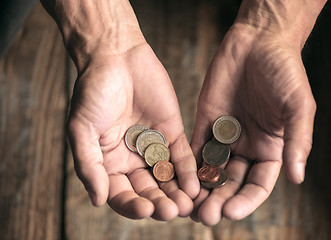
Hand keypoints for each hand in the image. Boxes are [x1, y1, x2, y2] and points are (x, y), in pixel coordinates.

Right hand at [68, 43, 199, 219]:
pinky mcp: (173, 132)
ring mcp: (155, 147)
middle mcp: (133, 159)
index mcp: (110, 163)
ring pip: (168, 177)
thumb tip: (96, 200)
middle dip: (160, 202)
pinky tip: (195, 184)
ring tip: (186, 204)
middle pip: (148, 190)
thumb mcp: (82, 130)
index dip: (132, 205)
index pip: (122, 194)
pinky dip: (188, 170)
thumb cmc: (92, 92)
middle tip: (172, 211)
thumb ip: (89, 165)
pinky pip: (182, 155)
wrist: (116, 57)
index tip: (144, 209)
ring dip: (177, 192)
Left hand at [190, 25, 315, 224]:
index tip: (231, 212)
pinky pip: (195, 148)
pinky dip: (187, 165)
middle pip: (231, 182)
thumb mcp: (297, 106)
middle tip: (205, 216)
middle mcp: (247, 147)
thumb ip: (297, 141)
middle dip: (219, 200)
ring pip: (211, 170)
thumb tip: (297, 177)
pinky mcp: (205, 123)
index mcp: (270, 148)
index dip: (246, 201)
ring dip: (200, 189)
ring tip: (188, 206)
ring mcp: (225, 136)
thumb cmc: (284, 72)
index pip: (258, 184)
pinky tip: (178, 179)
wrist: (257, 42)